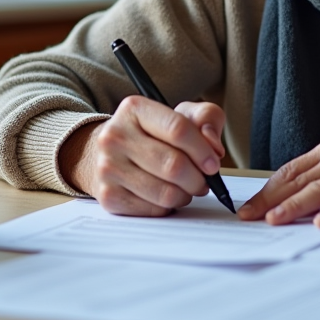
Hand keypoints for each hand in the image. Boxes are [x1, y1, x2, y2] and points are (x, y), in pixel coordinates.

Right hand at [58, 96, 225, 216]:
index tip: (213, 163)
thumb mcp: (180, 114)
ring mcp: (108, 168)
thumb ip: (206, 118)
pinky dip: (169, 206)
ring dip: (186, 194)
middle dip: (198, 178)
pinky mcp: (108, 197)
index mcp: (134, 109)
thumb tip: (214, 147)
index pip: (178, 129)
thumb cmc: (151, 134)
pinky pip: (154, 210)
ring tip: (186, 187)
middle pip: (173, 165)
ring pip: (166, 193)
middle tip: (204, 180)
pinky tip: (167, 194)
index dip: (203, 150)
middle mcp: (115, 136)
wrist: (105, 153)